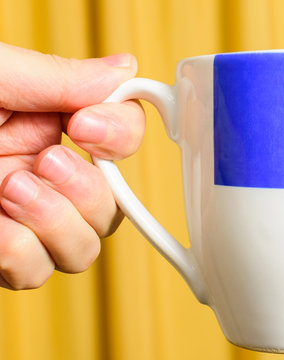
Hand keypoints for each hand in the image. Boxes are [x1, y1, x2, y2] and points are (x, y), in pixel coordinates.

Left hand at [0, 42, 144, 288]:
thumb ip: (57, 78)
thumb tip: (124, 70)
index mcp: (44, 125)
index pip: (121, 139)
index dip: (120, 137)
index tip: (85, 128)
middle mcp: (39, 174)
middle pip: (111, 206)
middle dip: (86, 190)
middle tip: (41, 162)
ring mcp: (17, 218)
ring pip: (83, 248)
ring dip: (56, 223)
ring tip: (8, 189)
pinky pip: (33, 272)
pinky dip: (17, 252)